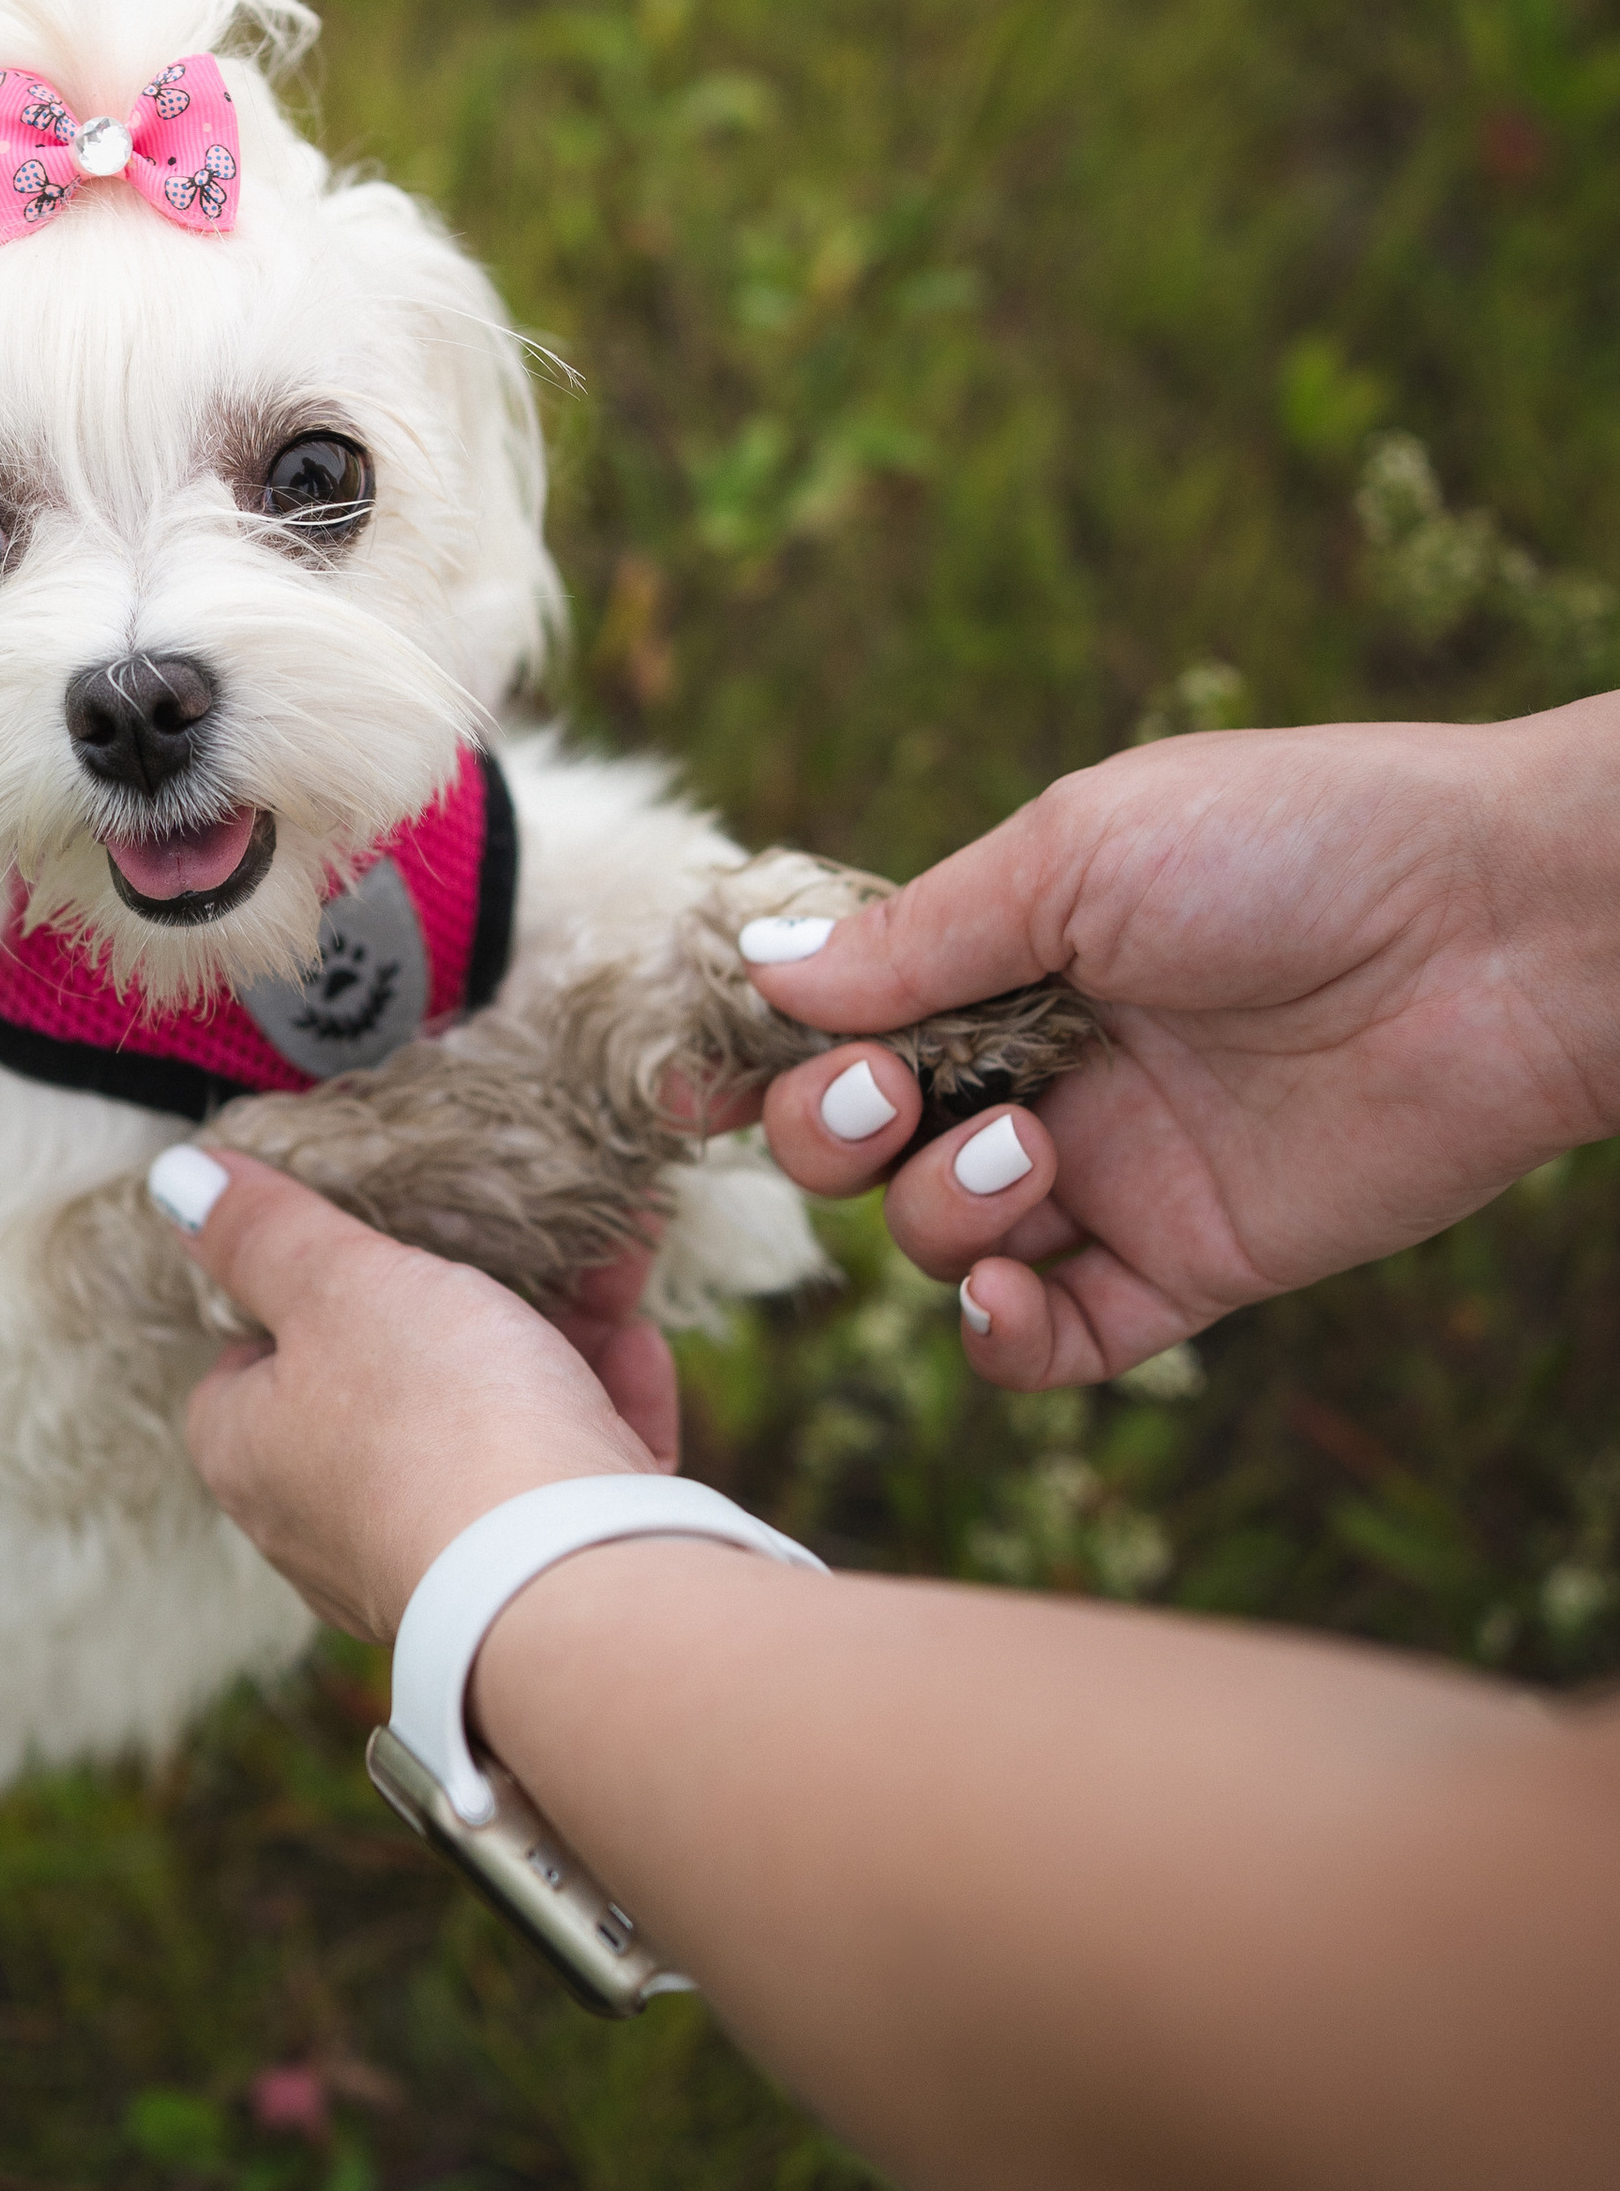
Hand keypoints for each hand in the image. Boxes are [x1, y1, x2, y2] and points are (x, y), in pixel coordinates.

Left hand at [154, 1151, 672, 1638]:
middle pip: (388, 1378)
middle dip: (461, 1296)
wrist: (569, 1578)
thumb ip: (264, 1232)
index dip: (302, 1286)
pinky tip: (637, 1342)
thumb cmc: (433, 1421)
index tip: (366, 1231)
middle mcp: (328, 1518)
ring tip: (608, 1261)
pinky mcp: (534, 1573)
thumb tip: (177, 1184)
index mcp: (254, 1452)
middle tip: (514, 1229)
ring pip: (488, 1418)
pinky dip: (597, 1403)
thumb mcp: (339, 1285)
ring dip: (555, 1334)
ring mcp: (436, 1551)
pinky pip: (561, 1471)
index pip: (248, 1355)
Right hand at [750, 703, 1619, 1385]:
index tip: (695, 1080)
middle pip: (860, 1147)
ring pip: (942, 1246)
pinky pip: (1053, 1346)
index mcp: (1008, 953)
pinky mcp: (1190, 1266)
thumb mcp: (1078, 854)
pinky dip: (1003, 1341)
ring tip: (1030, 1152)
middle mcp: (1044, 1067)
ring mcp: (1114, 1174)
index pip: (842, 1024)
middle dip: (827, 1134)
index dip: (760, 1058)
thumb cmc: (1293, 844)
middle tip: (880, 1097)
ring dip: (939, 1214)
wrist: (1495, 932)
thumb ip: (919, 935)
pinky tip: (1009, 1296)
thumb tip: (764, 972)